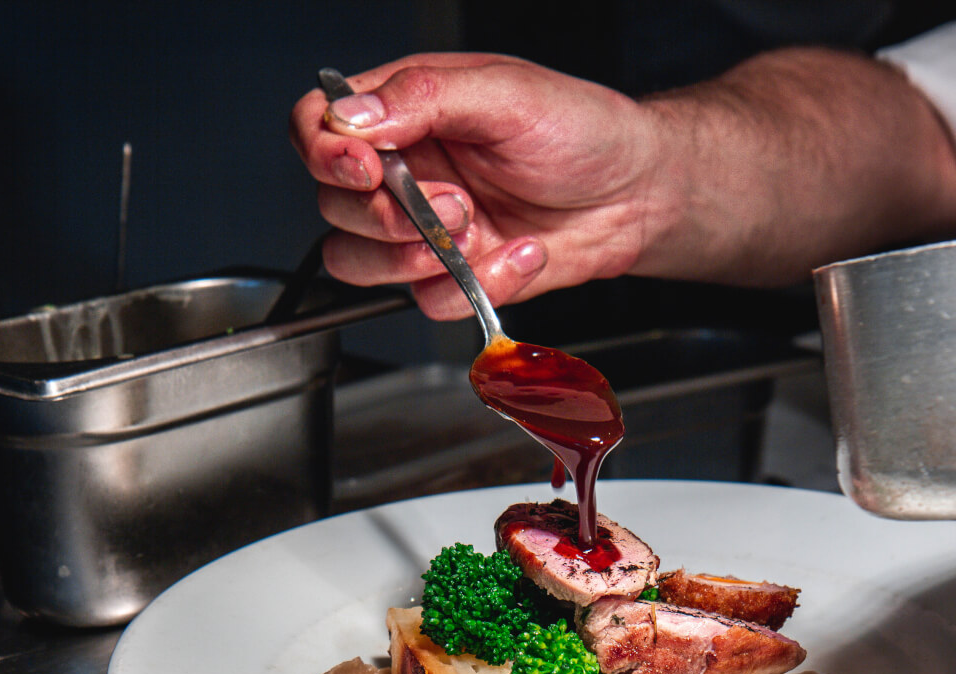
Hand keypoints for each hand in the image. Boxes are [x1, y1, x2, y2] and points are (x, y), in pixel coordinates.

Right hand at [290, 54, 668, 319]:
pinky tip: (521, 252)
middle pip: (332, 204)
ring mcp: (424, 227)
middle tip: (451, 202)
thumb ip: (424, 97)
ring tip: (477, 229)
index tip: (365, 169)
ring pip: (360, 262)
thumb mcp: (507, 94)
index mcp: (404, 111)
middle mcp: (404, 170)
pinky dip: (476, 283)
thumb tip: (353, 116)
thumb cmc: (582, 130)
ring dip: (416, 257)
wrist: (638, 194)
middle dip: (385, 216)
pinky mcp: (454, 273)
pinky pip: (427, 299)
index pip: (317, 126)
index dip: (324, 152)